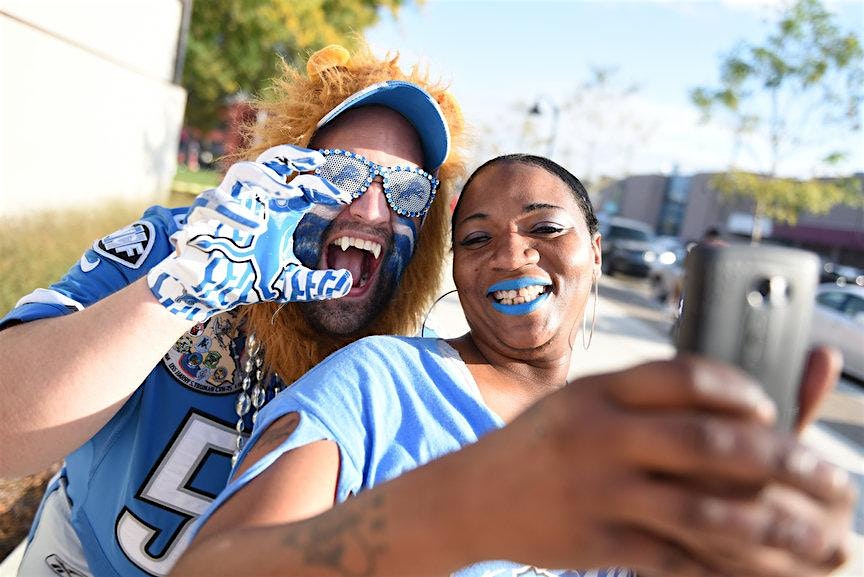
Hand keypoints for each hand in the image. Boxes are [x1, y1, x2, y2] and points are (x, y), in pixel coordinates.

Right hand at [148, 145, 352, 320]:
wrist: (214, 292)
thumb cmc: (250, 278)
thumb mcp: (290, 283)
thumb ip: (317, 283)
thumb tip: (346, 283)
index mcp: (280, 210)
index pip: (304, 186)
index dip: (323, 187)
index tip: (344, 197)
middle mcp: (258, 200)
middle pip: (274, 162)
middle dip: (295, 157)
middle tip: (318, 161)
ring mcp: (231, 203)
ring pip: (245, 172)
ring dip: (267, 178)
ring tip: (288, 192)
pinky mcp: (205, 214)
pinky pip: (214, 200)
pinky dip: (232, 209)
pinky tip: (252, 226)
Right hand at [460, 356, 854, 576]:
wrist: (470, 494)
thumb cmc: (539, 443)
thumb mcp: (582, 401)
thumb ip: (643, 396)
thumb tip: (731, 399)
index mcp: (600, 391)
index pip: (689, 376)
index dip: (744, 393)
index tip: (771, 411)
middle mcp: (599, 435)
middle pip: (712, 444)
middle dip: (786, 464)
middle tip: (832, 480)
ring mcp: (597, 492)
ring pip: (705, 513)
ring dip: (775, 530)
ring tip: (824, 541)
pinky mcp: (594, 542)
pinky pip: (676, 559)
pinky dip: (727, 569)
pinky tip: (762, 570)